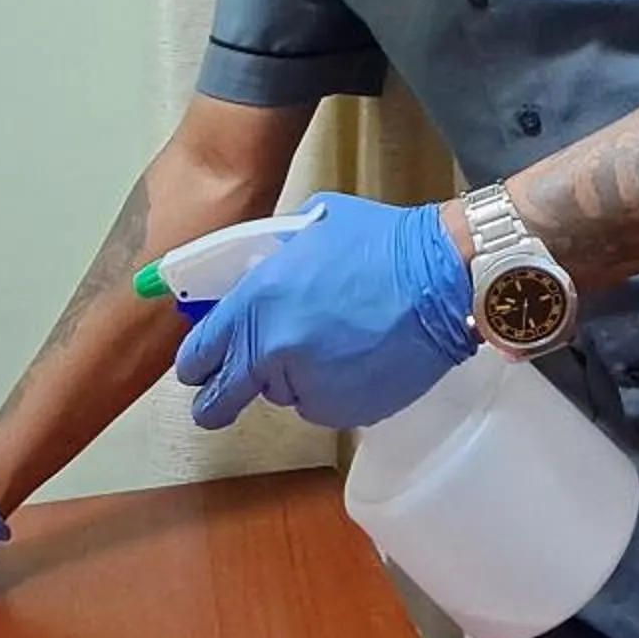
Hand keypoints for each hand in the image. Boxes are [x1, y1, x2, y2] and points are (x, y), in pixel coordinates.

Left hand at [175, 193, 474, 430]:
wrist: (443, 279)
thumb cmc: (384, 245)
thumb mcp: (310, 228)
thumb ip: (272, 259)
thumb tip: (254, 272)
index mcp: (257, 304)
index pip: (201, 352)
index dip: (194, 365)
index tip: (195, 371)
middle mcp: (274, 352)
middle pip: (226, 395)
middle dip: (217, 399)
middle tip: (216, 402)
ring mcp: (310, 385)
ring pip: (283, 395)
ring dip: (291, 379)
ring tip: (329, 345)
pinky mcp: (345, 409)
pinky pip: (323, 404)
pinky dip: (331, 389)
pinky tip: (354, 357)